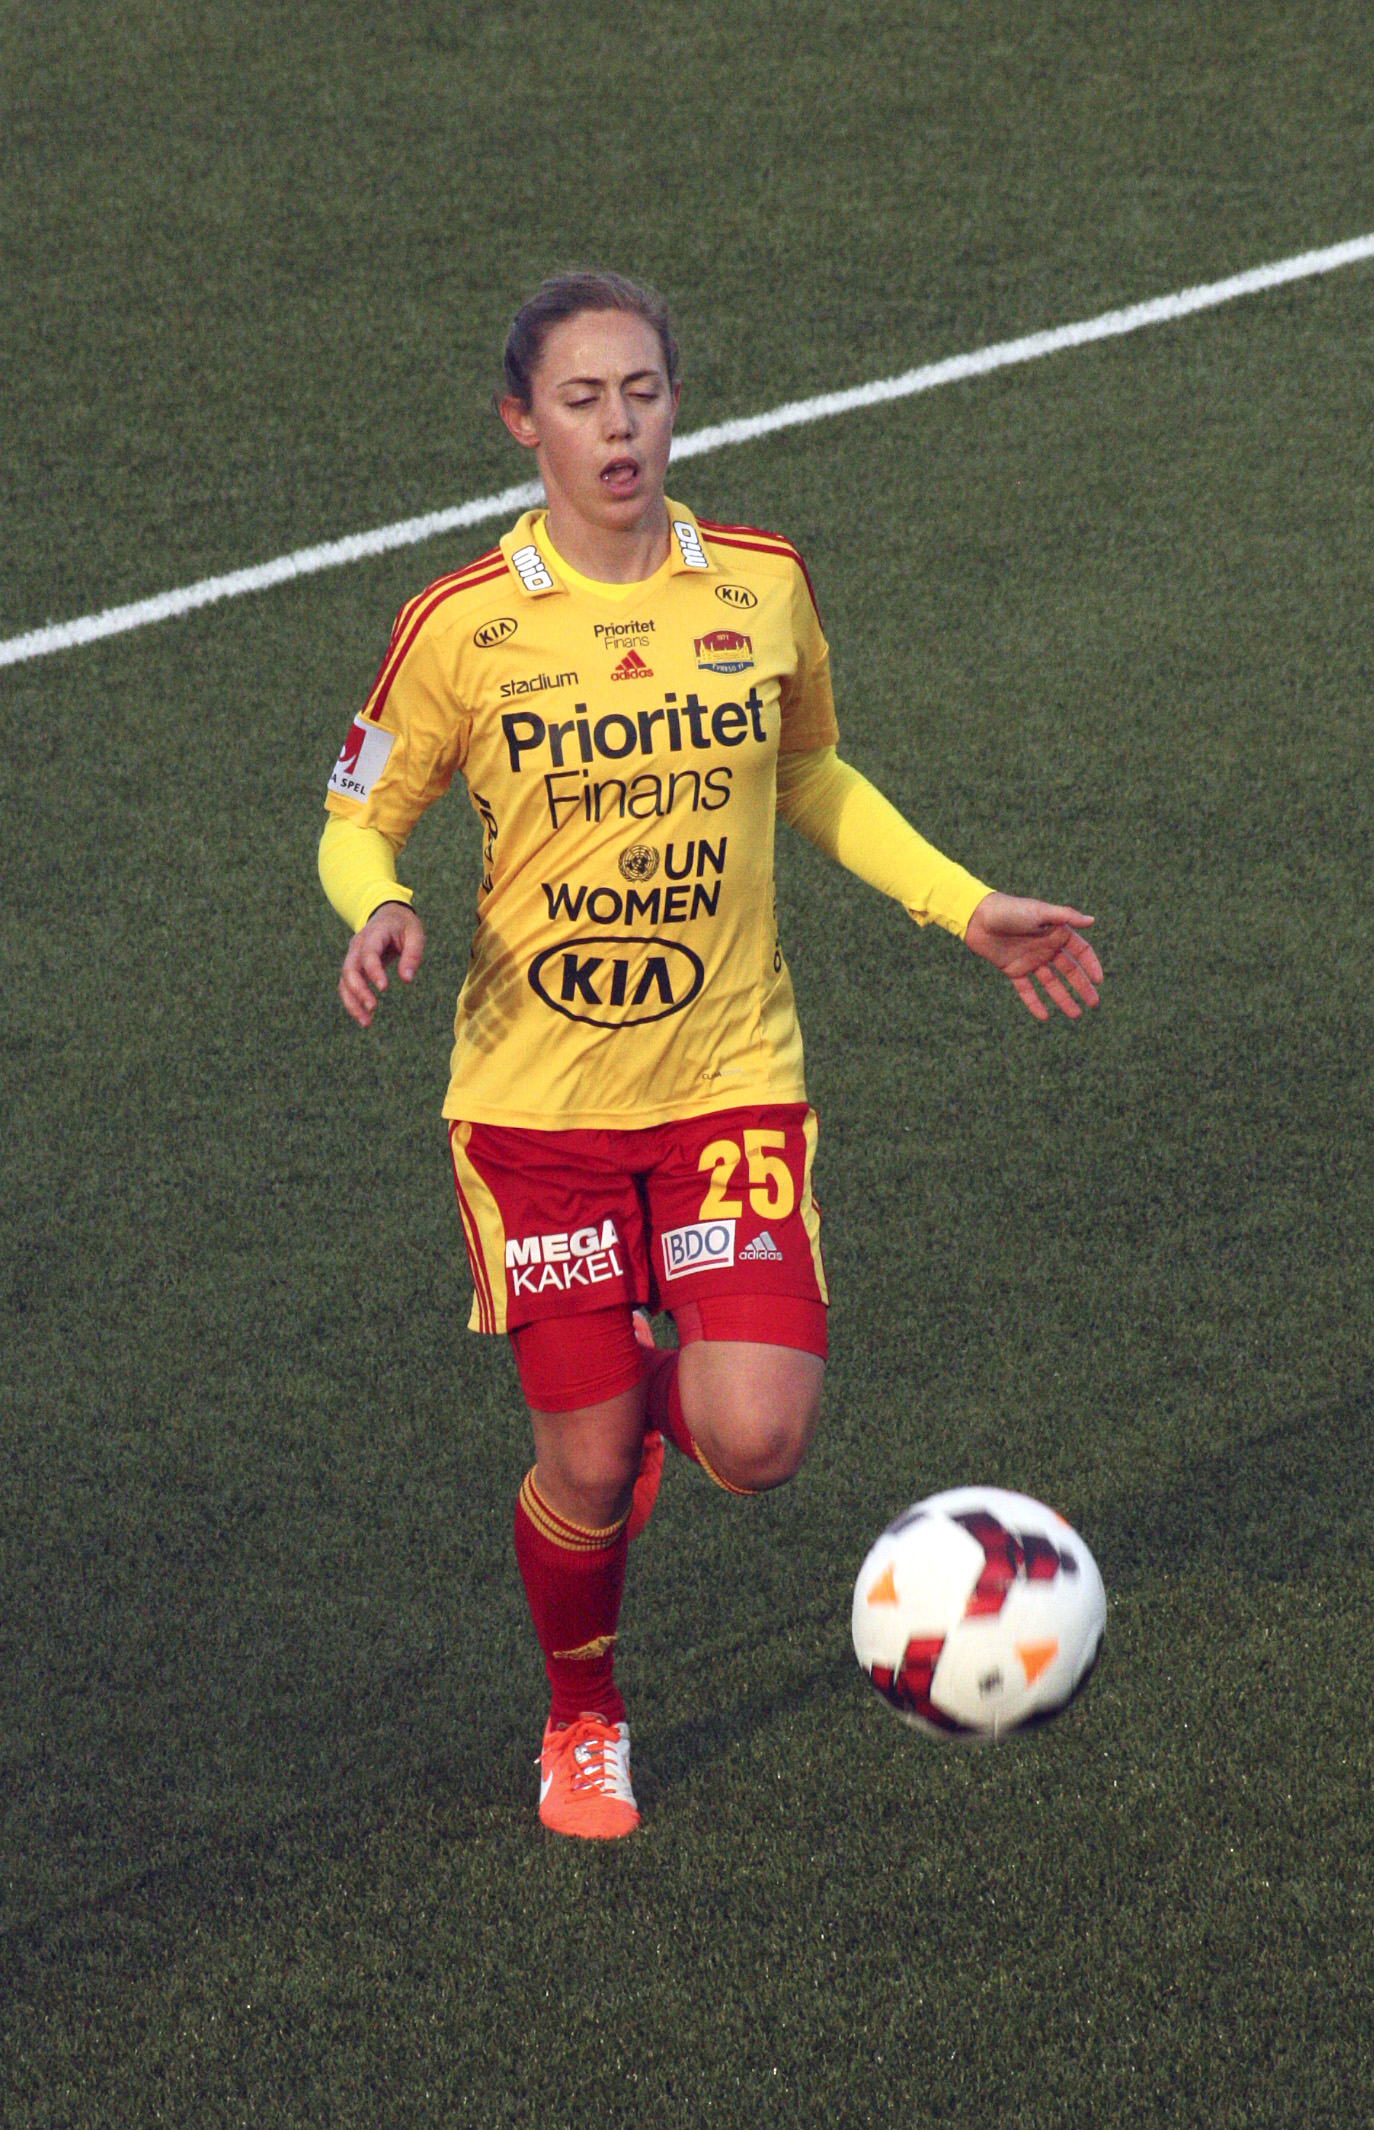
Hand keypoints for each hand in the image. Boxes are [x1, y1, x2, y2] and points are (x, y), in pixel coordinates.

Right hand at [338, 902, 425, 1027]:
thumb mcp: (415, 934)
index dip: (373, 971)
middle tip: (372, 1008)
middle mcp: (357, 945)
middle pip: (349, 969)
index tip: (384, 988)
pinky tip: (364, 1018)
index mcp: (374, 933)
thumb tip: (407, 980)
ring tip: (366, 1023)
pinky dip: (353, 1002)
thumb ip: (412, 955)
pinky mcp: (354, 968)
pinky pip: (347, 986)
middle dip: (358, 990)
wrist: (388, 915)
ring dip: (352, 1002)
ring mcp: (353, 957)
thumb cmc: (404, 925)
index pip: (368, 954)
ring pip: (344, 981)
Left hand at [964, 892, 1101, 1021]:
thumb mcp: (1040, 911)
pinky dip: (1034, 1003)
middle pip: (1069, 971)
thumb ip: (1065, 916)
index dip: (1091, 965)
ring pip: (1051, 983)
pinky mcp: (1013, 970)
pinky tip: (1044, 1017)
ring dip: (1063, 999)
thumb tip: (1092, 920)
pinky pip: (1026, 990)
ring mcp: (1030, 960)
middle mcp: (1046, 947)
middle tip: (1094, 1003)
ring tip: (1076, 1015)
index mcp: (1056, 932)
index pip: (1081, 951)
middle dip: (1082, 987)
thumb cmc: (1011, 909)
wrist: (978, 917)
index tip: (1099, 981)